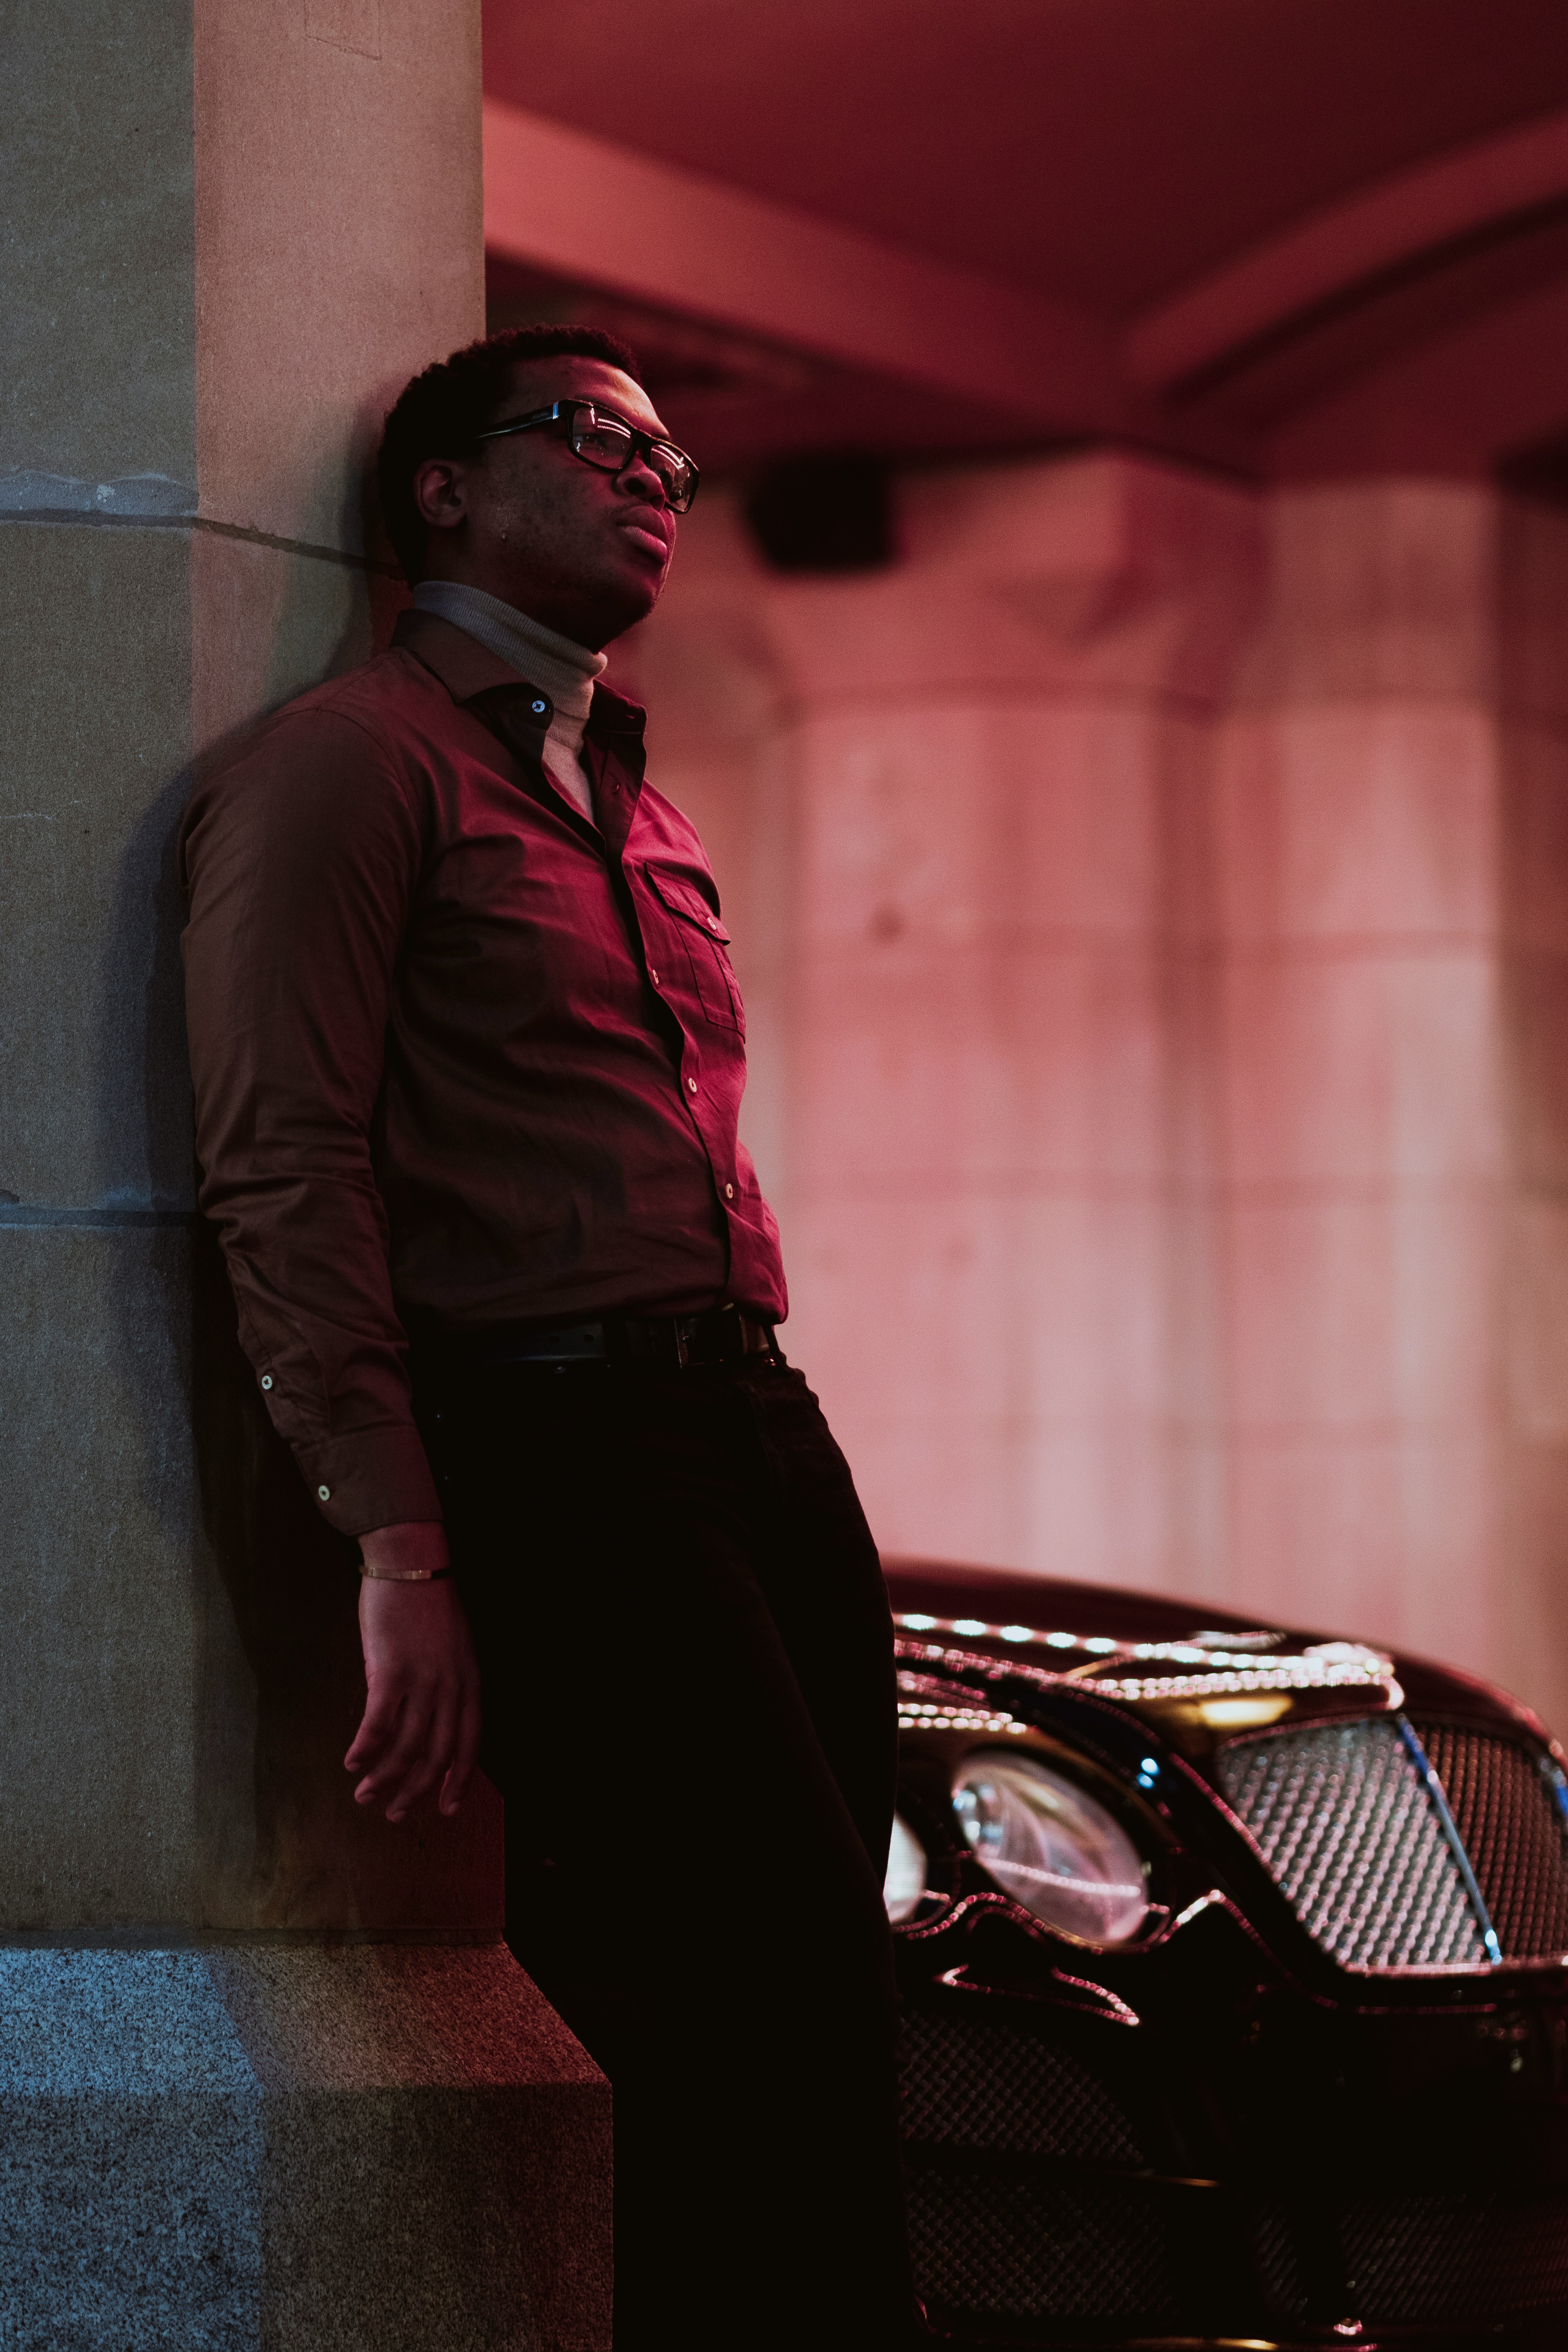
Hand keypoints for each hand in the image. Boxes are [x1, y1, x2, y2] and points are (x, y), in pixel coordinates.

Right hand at [343, 1528, 480, 1821]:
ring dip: (385, 1778)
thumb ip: (447, 1684)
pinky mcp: (390, 1671)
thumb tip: (426, 1720)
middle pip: (437, 1753)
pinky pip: (378, 1724)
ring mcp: (422, 1680)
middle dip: (415, 1790)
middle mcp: (451, 1686)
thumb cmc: (427, 1603)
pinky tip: (352, 1763)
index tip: (447, 1809)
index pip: (470, 1743)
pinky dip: (365, 1749)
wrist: (410, 1563)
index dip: (459, 1779)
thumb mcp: (454, 1647)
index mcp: (470, 1681)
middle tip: (393, 1813)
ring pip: (407, 1746)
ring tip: (365, 1796)